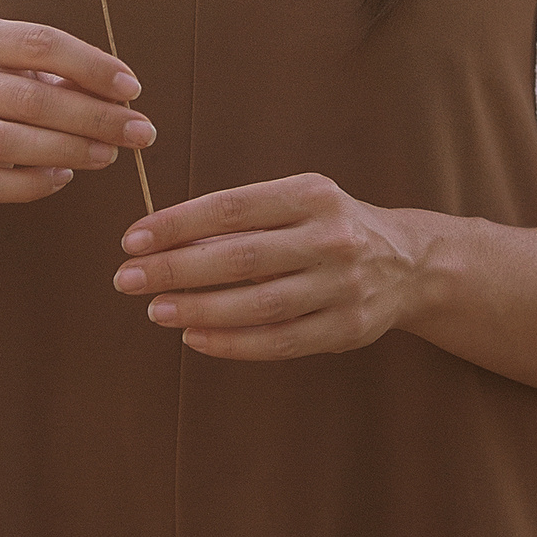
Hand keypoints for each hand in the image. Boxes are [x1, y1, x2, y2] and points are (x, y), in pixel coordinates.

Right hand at [0, 16, 155, 207]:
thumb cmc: (2, 93)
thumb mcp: (27, 68)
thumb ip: (71, 76)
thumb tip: (124, 99)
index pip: (42, 43)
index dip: (92, 66)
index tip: (132, 89)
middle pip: (32, 99)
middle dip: (95, 118)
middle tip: (140, 132)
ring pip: (11, 144)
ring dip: (70, 150)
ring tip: (110, 154)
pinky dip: (35, 184)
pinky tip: (65, 177)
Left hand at [113, 173, 420, 358]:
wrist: (410, 263)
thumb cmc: (331, 226)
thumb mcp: (298, 201)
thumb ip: (244, 216)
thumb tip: (164, 236)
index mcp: (312, 194)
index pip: (231, 207)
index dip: (177, 224)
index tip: (134, 238)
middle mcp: (330, 237)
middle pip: (240, 257)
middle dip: (175, 269)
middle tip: (127, 278)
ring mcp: (341, 286)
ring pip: (257, 305)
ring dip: (198, 309)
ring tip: (156, 309)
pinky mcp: (345, 329)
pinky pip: (278, 342)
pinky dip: (231, 343)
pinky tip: (195, 337)